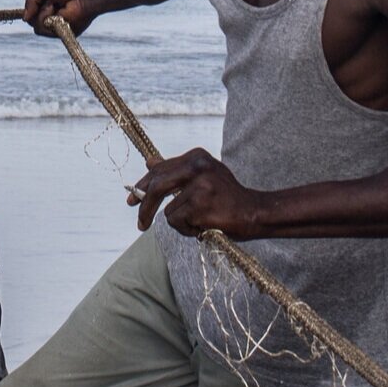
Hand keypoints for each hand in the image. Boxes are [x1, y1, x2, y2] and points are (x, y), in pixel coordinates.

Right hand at [25, 0, 99, 37]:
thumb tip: (24, 18)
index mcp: (47, 7)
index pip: (31, 14)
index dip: (29, 11)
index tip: (31, 7)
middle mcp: (51, 18)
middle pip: (32, 21)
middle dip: (37, 10)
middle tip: (51, 2)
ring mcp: (56, 27)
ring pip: (37, 27)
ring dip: (43, 14)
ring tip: (55, 5)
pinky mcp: (61, 33)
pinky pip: (45, 31)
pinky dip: (48, 20)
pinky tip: (60, 13)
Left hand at [129, 148, 263, 236]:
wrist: (255, 212)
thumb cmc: (228, 197)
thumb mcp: (203, 176)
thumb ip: (177, 170)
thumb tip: (150, 162)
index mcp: (197, 156)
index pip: (159, 170)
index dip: (143, 186)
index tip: (132, 199)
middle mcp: (197, 167)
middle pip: (156, 187)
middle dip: (145, 208)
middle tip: (141, 224)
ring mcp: (199, 186)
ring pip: (168, 211)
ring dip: (180, 223)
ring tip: (200, 221)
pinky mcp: (200, 206)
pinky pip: (178, 223)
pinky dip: (187, 230)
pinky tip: (204, 226)